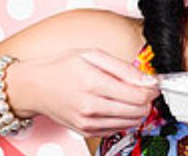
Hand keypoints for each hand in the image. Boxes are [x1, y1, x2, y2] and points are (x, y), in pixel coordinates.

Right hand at [6, 48, 158, 136]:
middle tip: (143, 89)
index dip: (152, 90)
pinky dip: (125, 118)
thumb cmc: (62, 67)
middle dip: (147, 100)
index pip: (137, 96)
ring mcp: (87, 122)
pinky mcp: (86, 131)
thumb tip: (148, 80)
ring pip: (131, 123)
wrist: (34, 87)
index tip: (153, 84)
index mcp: (93, 83)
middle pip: (138, 111)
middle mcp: (90, 106)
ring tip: (130, 96)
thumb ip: (123, 68)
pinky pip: (118, 129)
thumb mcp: (92, 55)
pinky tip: (118, 105)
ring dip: (138, 110)